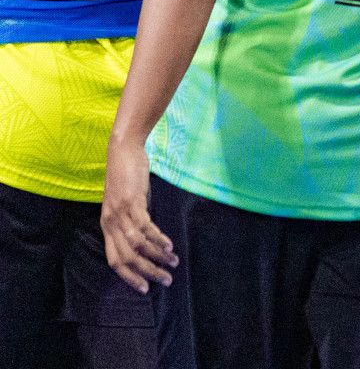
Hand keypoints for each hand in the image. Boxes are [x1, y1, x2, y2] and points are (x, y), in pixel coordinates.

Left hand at [101, 136, 176, 292]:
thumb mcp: (128, 202)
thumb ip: (134, 219)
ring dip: (156, 257)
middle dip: (147, 272)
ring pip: (136, 246)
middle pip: (126, 258)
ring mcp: (120, 214)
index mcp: (106, 226)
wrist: (123, 150)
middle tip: (166, 281)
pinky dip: (158, 239)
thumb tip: (148, 236)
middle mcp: (110, 224)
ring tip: (173, 263)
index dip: (129, 277)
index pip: (114, 260)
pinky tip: (169, 245)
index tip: (145, 288)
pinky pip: (145, 228)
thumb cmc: (127, 176)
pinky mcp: (132, 203)